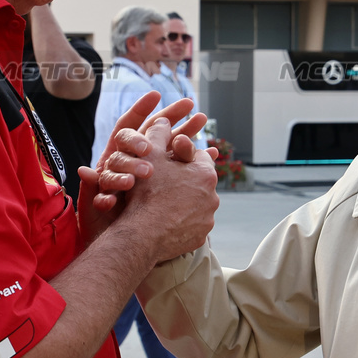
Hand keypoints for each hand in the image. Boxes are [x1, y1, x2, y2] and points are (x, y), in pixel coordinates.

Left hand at [78, 94, 208, 238]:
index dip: (141, 110)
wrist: (116, 251)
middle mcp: (134, 163)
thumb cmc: (100, 228)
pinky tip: (212, 153)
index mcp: (116, 161)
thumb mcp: (93, 210)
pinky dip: (197, 162)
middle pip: (154, 132)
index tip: (156, 96)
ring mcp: (154, 175)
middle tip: (188, 104)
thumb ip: (93, 190)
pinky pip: (184, 170)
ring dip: (187, 132)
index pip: (128, 128)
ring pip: (172, 148)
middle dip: (172, 116)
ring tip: (202, 119)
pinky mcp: (167, 189)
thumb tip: (84, 171)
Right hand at [112, 118, 218, 262]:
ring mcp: (208, 218)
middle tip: (165, 181)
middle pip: (199, 181)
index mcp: (205, 173)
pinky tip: (166, 219)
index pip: (200, 157)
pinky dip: (182, 220)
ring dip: (185, 200)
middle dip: (185, 179)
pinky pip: (193, 223)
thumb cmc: (147, 192)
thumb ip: (158, 134)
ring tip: (164, 202)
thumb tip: (163, 121)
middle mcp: (213, 195)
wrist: (143, 234)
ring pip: (198, 203)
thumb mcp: (150, 155)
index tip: (171, 159)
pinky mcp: (201, 236)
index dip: (183, 156)